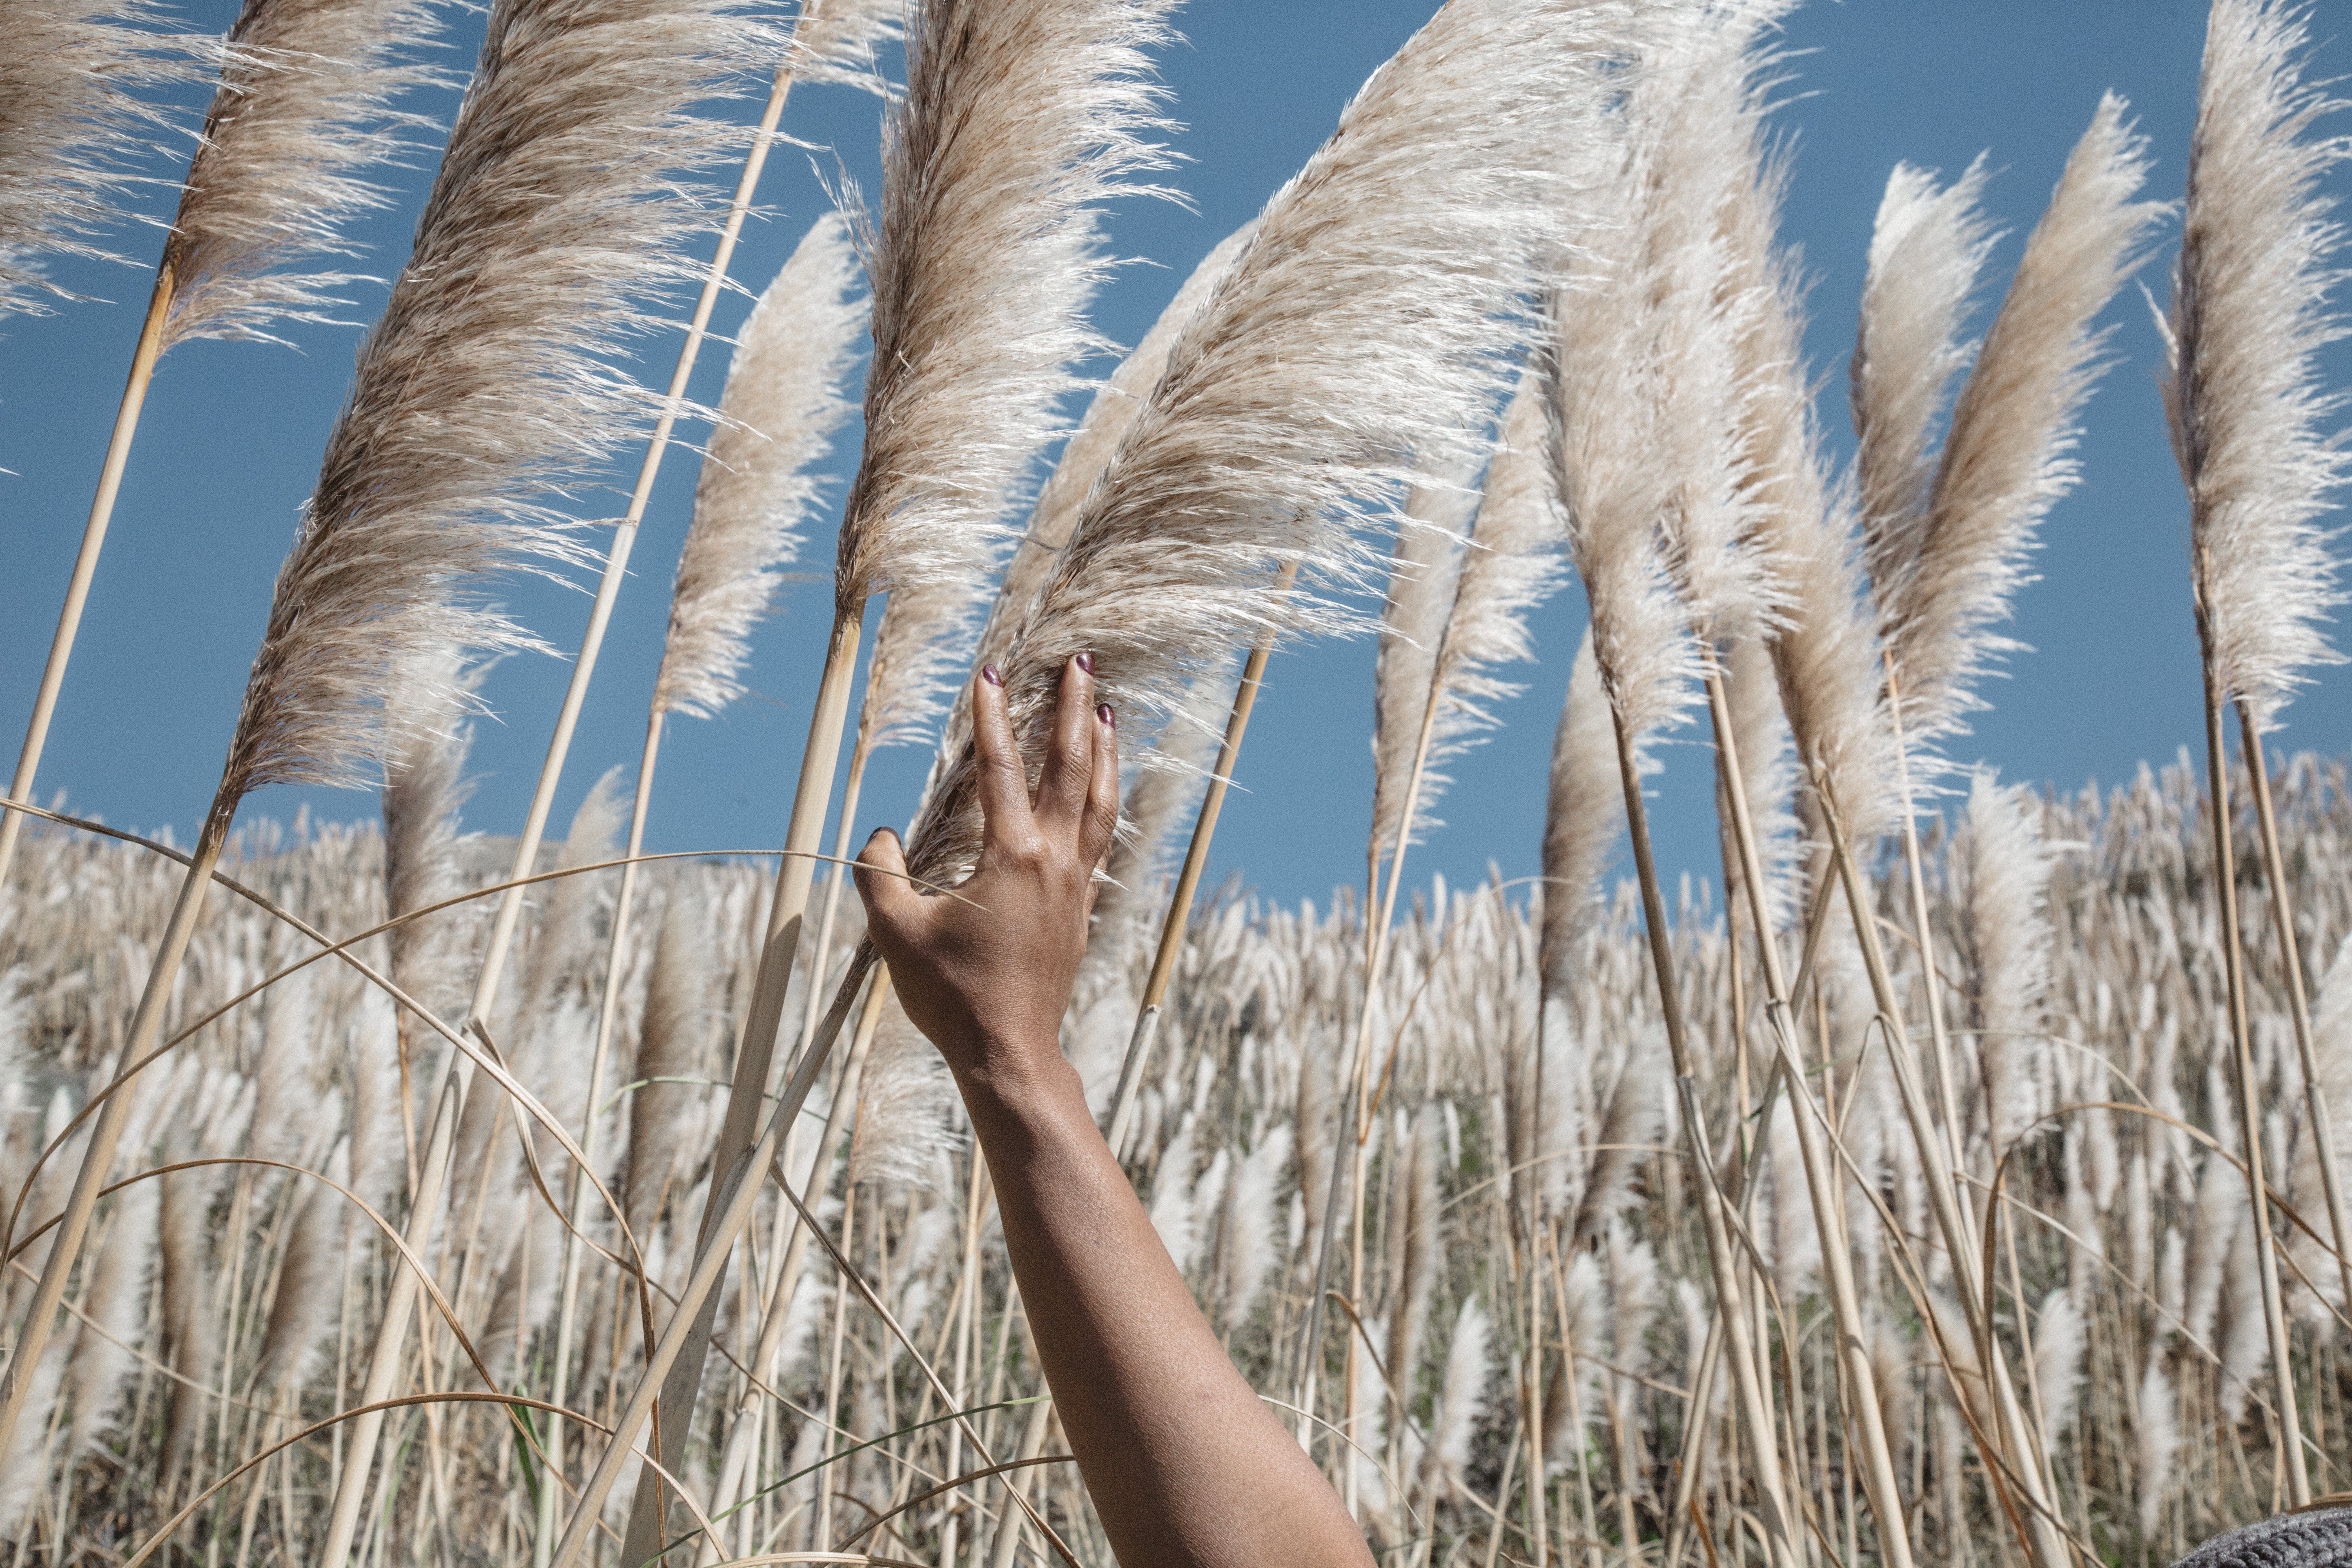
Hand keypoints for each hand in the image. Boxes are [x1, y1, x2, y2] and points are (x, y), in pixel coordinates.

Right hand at [853, 654, 1118, 1082]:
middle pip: (1072, 766)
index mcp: (1011, 857)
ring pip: (1099, 798)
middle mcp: (1053, 860)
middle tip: (1080, 662)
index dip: (993, 718)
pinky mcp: (1081, 907)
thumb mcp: (896, 932)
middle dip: (1075, 709)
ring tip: (1106, 709)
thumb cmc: (952, 996)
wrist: (1008, 1052)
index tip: (992, 673)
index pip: (1001, 769)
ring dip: (1103, 748)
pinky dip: (1103, 798)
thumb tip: (882, 835)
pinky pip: (1100, 836)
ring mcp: (1074, 883)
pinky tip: (1101, 787)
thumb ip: (881, 875)